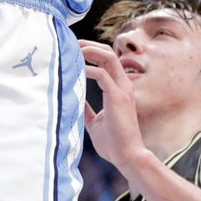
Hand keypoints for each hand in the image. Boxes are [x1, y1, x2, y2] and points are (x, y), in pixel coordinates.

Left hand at [81, 41, 147, 177]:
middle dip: (90, 45)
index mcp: (119, 89)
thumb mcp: (95, 123)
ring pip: (109, 58)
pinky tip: (79, 71)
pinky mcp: (117, 98)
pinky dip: (89, 68)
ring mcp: (122, 90)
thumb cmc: (114, 143)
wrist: (127, 157)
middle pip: (109, 53)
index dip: (93, 51)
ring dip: (91, 51)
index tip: (76, 50)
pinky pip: (102, 75)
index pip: (108, 61)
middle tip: (73, 44)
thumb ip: (87, 110)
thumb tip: (75, 102)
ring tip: (75, 50)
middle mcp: (123, 86)